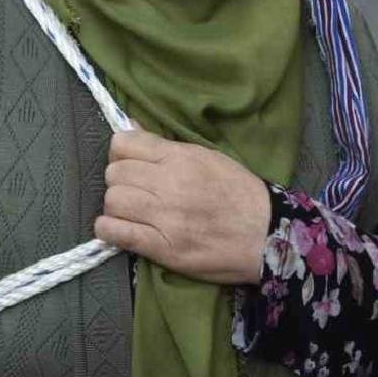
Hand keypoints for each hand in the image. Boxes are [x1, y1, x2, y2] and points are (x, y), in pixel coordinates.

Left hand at [94, 130, 272, 285]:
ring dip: (117, 206)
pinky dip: (110, 229)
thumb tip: (129, 128)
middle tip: (135, 191)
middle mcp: (169, 184)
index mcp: (180, 158)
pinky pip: (116, 232)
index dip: (121, 153)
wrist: (268, 236)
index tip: (130, 164)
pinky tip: (119, 229)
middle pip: (114, 173)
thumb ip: (165, 146)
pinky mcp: (163, 248)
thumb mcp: (206, 156)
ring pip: (112, 201)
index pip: (124, 143)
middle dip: (120, 181)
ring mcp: (164, 217)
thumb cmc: (238, 193)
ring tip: (132, 212)